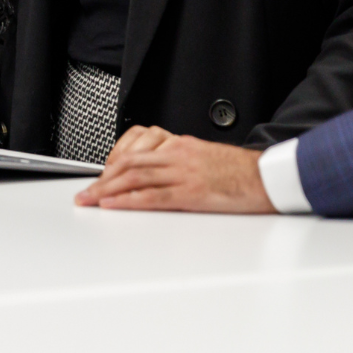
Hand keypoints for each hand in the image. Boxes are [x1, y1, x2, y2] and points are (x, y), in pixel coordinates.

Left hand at [73, 131, 274, 213]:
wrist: (267, 177)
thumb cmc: (240, 172)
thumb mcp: (204, 159)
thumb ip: (179, 164)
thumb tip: (156, 178)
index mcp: (180, 146)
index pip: (136, 153)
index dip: (111, 166)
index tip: (98, 179)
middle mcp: (177, 156)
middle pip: (128, 164)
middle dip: (102, 180)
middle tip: (85, 193)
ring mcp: (183, 173)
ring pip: (135, 178)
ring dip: (107, 190)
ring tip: (90, 201)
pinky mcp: (192, 193)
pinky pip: (153, 196)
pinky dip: (128, 200)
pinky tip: (113, 205)